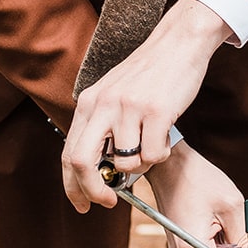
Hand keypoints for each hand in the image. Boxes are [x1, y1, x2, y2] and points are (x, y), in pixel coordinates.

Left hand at [62, 0, 229, 210]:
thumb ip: (101, 129)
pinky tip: (165, 134)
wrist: (178, 43)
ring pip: (127, 162)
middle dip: (94, 191)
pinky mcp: (156, 110)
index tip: (84, 205)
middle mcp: (103, 104)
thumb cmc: (149, 75)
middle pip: (82, 163)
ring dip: (143, 163)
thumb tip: (99, 175)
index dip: (73, 187)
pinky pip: (154, 154)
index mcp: (88, 103)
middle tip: (110, 201)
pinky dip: (161, 153)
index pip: (68, 154)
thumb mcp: (113, 95)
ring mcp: (129, 107)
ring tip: (152, 141)